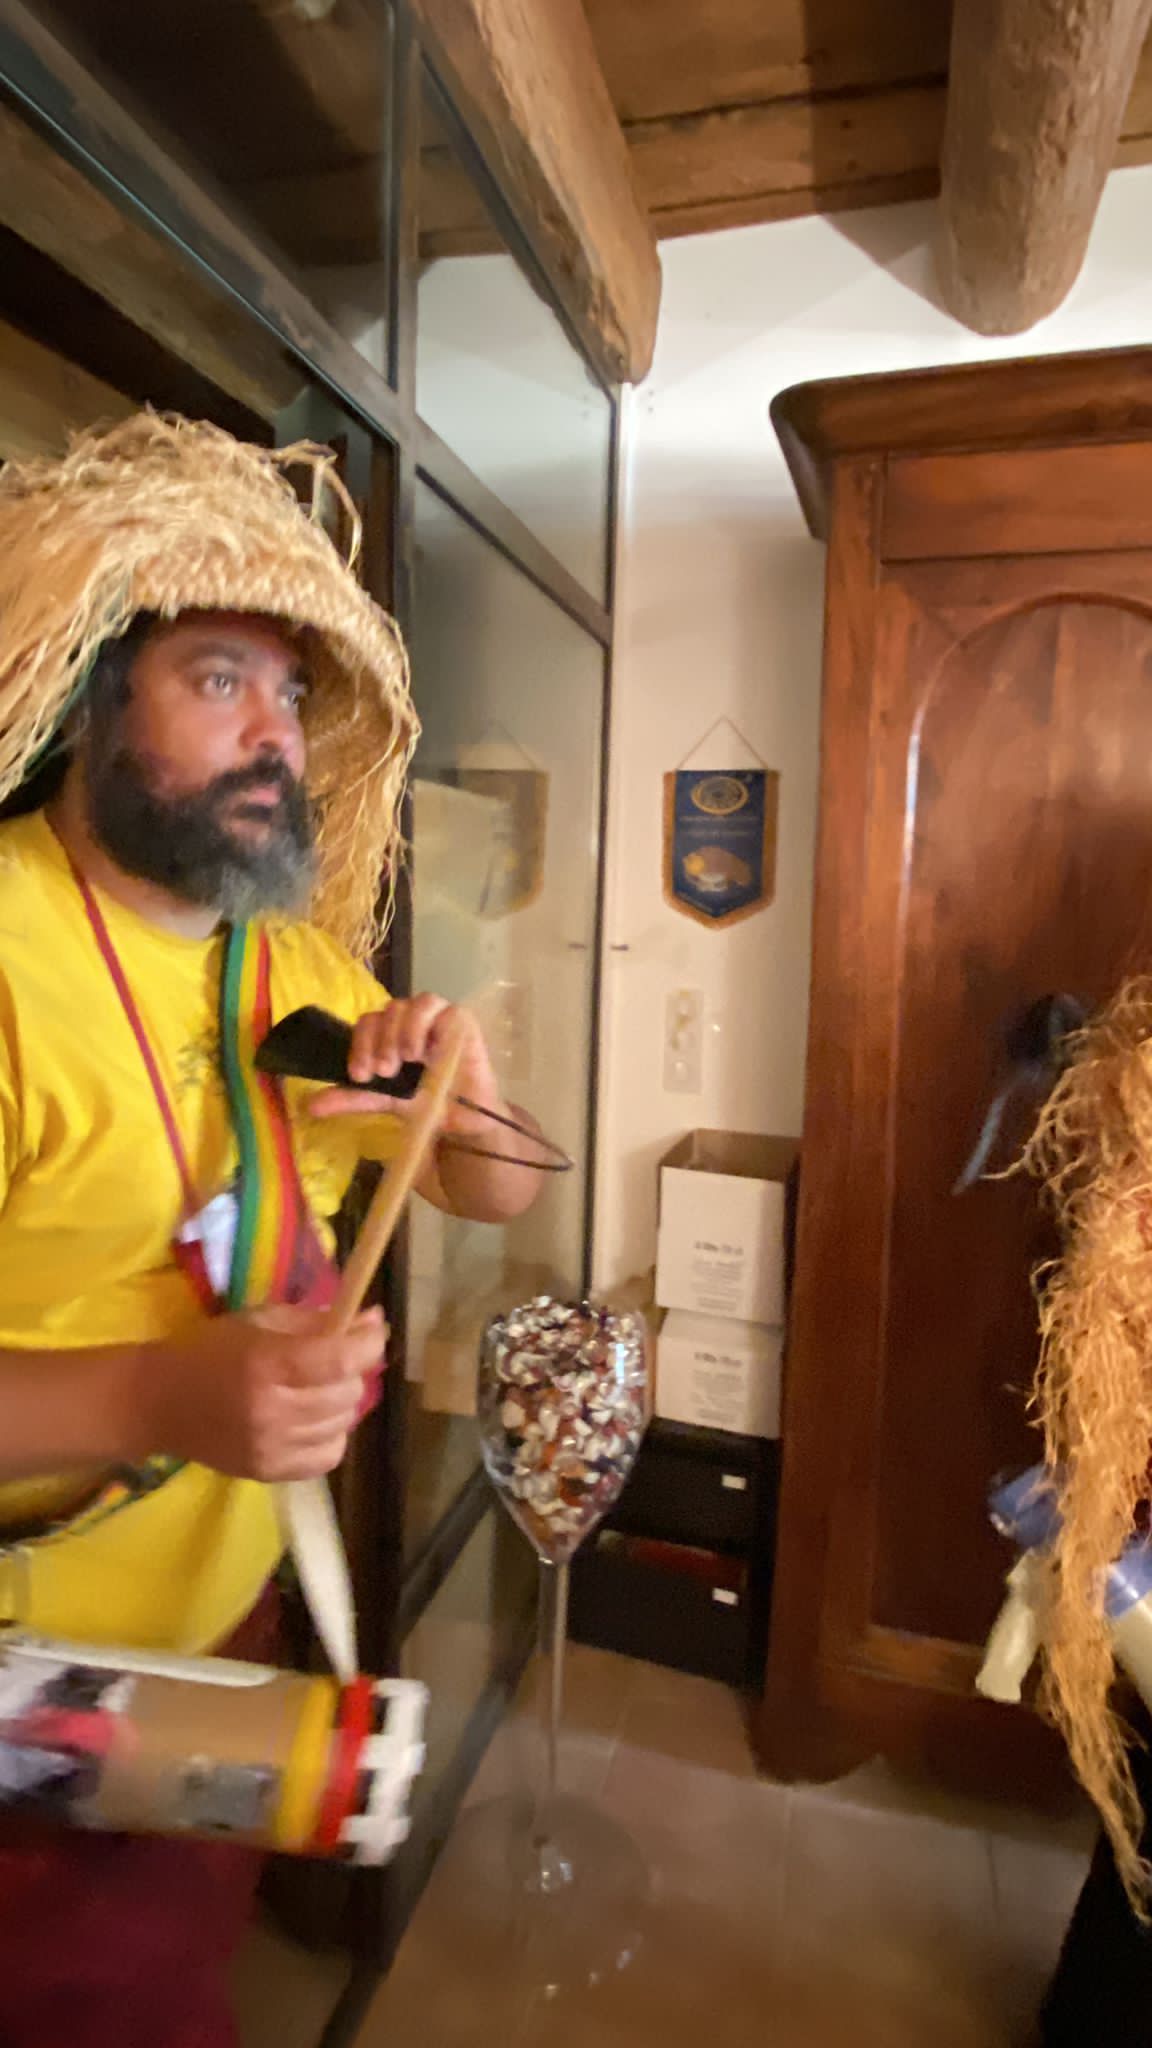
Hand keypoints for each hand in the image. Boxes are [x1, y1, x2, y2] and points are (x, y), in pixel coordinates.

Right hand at [140, 1304, 386, 1482]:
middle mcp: (272, 1410)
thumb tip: (373, 1321)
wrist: (158, 1403)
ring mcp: (271, 1447)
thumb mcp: (259, 1321)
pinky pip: (327, 1457)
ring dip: (341, 1402)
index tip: (373, 1330)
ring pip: (342, 1424)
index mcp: (266, 1364)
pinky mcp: (268, 1473)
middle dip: (352, 1370)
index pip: (340, 1359)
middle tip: (335, 1359)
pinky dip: (330, 1435)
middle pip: (346, 1393)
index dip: (368, 1343)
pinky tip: (312, 1420)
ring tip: (319, 1389)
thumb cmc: (210, 1350)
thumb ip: (316, 1321)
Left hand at [308, 993, 501, 1135]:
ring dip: (404, 1030)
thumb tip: (310, 1106)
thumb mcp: (383, 1100)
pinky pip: (446, 1011)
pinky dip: (432, 1027)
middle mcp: (410, 1019)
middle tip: (383, 1071)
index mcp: (388, 1031)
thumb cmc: (424, 1102)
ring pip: (415, 1003)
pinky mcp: (463, 1022)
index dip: (359, 1045)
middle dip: (380, 1040)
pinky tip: (426, 1052)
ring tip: (405, 1059)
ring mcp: (437, 1018)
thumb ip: (352, 1097)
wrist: (461, 1121)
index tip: (358, 1075)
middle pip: (388, 1011)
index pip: (367, 1023)